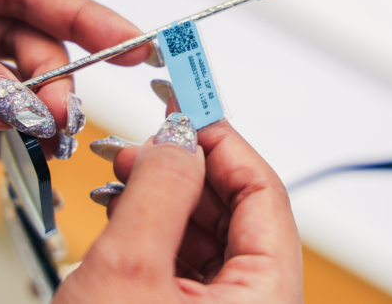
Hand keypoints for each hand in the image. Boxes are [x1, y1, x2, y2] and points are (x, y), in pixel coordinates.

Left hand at [0, 0, 150, 157]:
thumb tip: (11, 98)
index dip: (84, 15)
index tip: (132, 42)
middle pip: (29, 44)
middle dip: (54, 80)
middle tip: (62, 113)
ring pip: (16, 91)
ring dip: (38, 118)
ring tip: (48, 139)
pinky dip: (10, 152)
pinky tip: (29, 161)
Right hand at [54, 116, 302, 302]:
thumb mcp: (128, 272)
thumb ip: (160, 193)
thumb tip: (178, 138)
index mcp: (266, 297)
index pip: (263, 192)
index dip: (222, 142)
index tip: (187, 107)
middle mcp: (255, 303)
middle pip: (236, 209)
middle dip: (185, 168)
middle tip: (144, 144)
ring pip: (207, 232)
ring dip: (166, 197)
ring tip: (125, 175)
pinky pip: (186, 258)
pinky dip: (156, 229)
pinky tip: (127, 213)